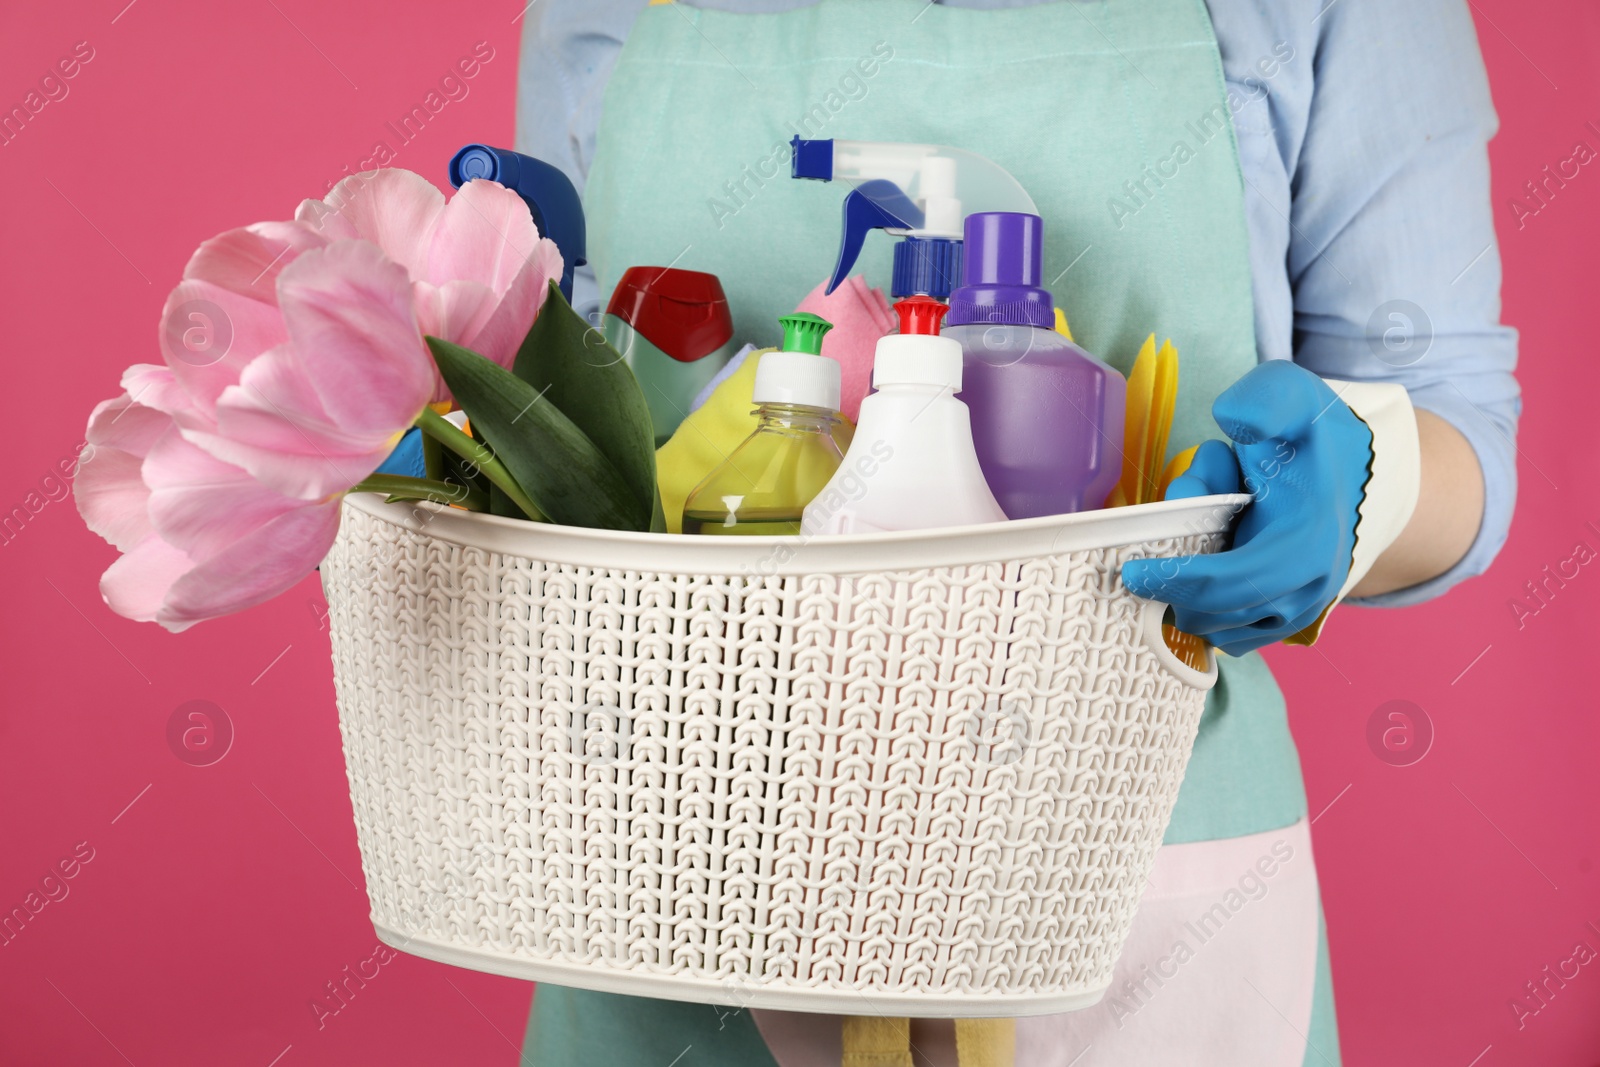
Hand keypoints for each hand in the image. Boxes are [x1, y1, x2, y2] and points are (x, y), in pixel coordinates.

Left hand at [1120, 360, 1371, 655]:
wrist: (1345, 469)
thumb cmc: (1306, 434)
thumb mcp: (1290, 396)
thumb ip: (1264, 400)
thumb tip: (1234, 422)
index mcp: (1310, 541)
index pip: (1236, 582)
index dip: (1180, 580)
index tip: (1133, 572)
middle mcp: (1311, 587)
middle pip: (1218, 609)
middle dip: (1181, 574)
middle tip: (1180, 522)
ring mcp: (1299, 611)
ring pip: (1219, 625)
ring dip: (1193, 586)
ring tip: (1209, 530)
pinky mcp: (1284, 623)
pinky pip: (1228, 634)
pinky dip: (1202, 606)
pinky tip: (1206, 559)